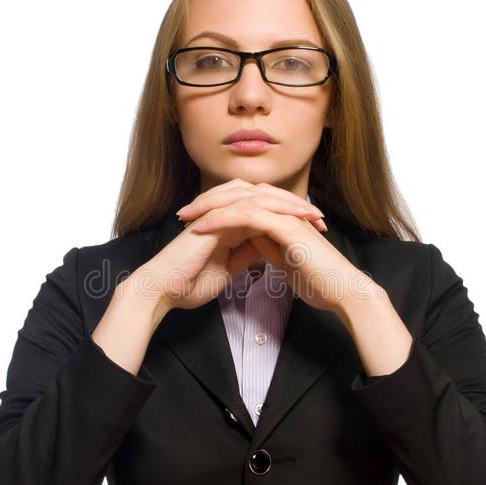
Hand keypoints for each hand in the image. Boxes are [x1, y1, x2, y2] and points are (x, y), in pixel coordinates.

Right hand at [134, 181, 327, 312]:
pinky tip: (290, 217)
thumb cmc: (190, 283)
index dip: (289, 219)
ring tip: (311, 215)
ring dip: (288, 204)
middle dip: (295, 207)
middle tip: (321, 219)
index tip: (314, 232)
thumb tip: (266, 250)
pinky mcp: (214, 217)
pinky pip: (247, 205)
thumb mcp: (228, 269)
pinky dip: (271, 209)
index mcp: (228, 224)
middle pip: (266, 198)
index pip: (265, 213)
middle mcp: (225, 213)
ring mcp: (219, 212)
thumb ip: (245, 255)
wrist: (164, 289)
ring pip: (259, 196)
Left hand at [178, 180, 359, 314]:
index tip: (192, 222)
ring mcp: (285, 214)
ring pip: (240, 200)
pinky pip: (248, 214)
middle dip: (207, 202)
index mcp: (281, 217)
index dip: (216, 210)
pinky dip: (223, 218)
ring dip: (210, 206)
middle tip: (182, 213)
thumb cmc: (318, 279)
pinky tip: (204, 226)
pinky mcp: (286, 225)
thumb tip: (250, 241)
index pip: (242, 204)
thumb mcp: (284, 260)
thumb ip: (268, 246)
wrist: (342, 290)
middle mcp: (282, 210)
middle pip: (238, 194)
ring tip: (187, 216)